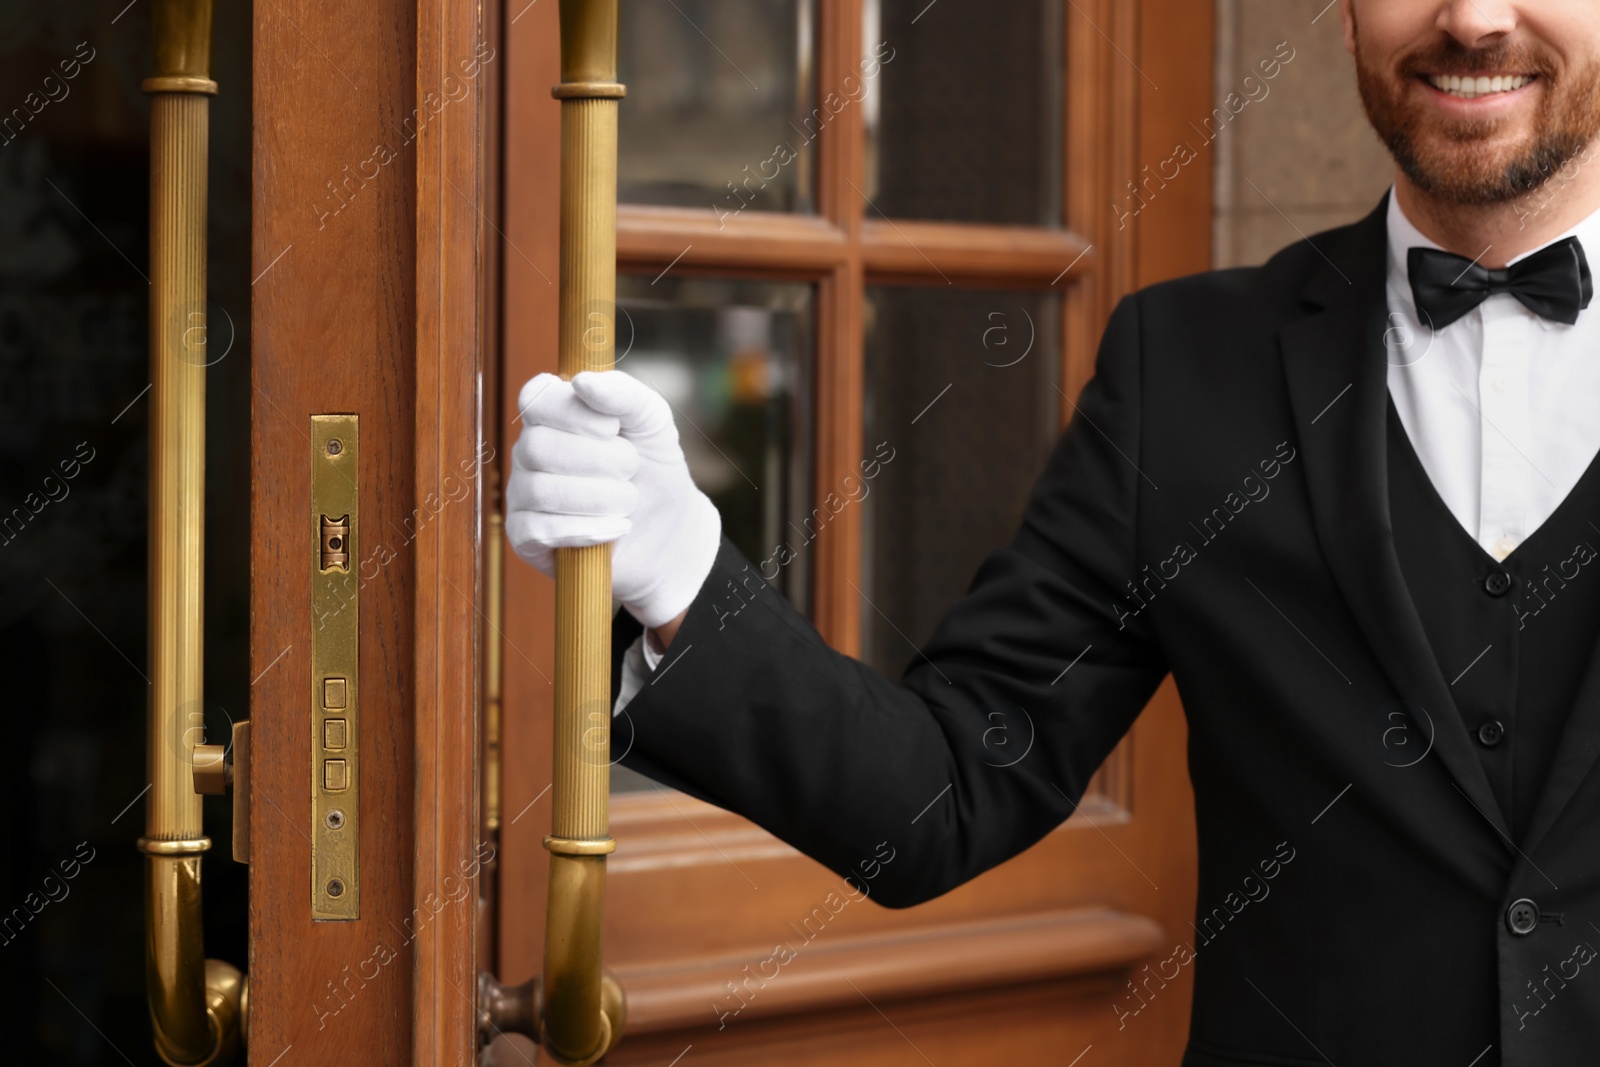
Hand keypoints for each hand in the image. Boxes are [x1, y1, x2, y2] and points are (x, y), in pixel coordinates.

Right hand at [505, 370, 720, 629]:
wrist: (669, 529)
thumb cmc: (652, 467)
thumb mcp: (652, 421)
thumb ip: (624, 393)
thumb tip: (581, 382)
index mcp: (553, 415)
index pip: (535, 398)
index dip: (573, 413)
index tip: (612, 428)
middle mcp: (530, 450)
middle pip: (538, 446)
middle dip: (599, 460)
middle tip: (630, 468)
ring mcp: (523, 493)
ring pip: (540, 490)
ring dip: (600, 497)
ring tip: (629, 500)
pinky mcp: (526, 537)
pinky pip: (539, 530)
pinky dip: (588, 529)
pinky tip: (617, 527)